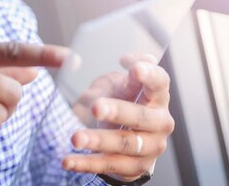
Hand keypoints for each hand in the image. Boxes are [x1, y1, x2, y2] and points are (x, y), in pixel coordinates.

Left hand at [63, 60, 174, 180]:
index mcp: (158, 97)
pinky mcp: (134, 167)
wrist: (130, 141)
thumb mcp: (123, 84)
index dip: (149, 75)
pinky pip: (108, 165)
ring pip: (124, 144)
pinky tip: (68, 160)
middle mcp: (160, 122)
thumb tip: (128, 60)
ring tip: (76, 138)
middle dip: (117, 111)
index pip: (160, 82)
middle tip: (96, 107)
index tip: (134, 69)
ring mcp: (150, 147)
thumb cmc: (126, 102)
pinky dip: (86, 163)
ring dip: (98, 140)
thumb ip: (125, 74)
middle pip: (141, 116)